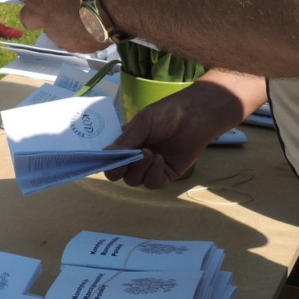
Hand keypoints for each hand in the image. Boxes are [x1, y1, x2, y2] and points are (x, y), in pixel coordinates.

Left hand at [16, 0, 111, 52]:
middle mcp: (35, 10)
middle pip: (28, 16)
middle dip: (41, 12)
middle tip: (61, 3)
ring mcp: (53, 31)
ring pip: (51, 31)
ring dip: (62, 24)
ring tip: (84, 14)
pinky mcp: (72, 46)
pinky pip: (73, 41)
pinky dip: (81, 34)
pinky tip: (97, 24)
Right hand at [104, 79, 247, 188]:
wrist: (194, 116)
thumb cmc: (165, 114)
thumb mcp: (140, 125)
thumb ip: (123, 143)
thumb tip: (104, 156)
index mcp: (126, 144)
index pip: (110, 161)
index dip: (109, 165)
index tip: (113, 161)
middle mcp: (136, 158)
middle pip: (121, 175)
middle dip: (126, 167)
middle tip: (139, 153)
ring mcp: (151, 167)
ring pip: (135, 181)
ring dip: (140, 169)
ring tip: (151, 153)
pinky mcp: (166, 174)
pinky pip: (153, 183)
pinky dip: (154, 174)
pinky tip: (161, 160)